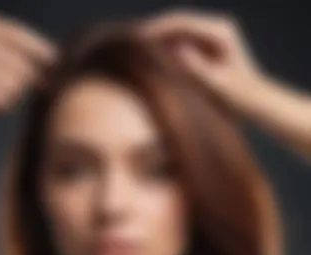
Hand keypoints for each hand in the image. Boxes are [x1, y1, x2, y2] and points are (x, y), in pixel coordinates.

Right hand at [140, 10, 265, 114]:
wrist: (256, 100)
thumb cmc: (238, 97)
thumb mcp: (217, 86)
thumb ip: (197, 68)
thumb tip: (176, 49)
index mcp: (221, 32)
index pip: (182, 22)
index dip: (158, 28)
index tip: (138, 38)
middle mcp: (217, 27)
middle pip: (179, 21)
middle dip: (155, 29)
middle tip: (131, 40)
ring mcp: (213, 34)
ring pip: (179, 29)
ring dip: (159, 36)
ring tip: (137, 46)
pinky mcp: (209, 44)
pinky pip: (183, 39)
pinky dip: (167, 45)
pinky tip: (153, 55)